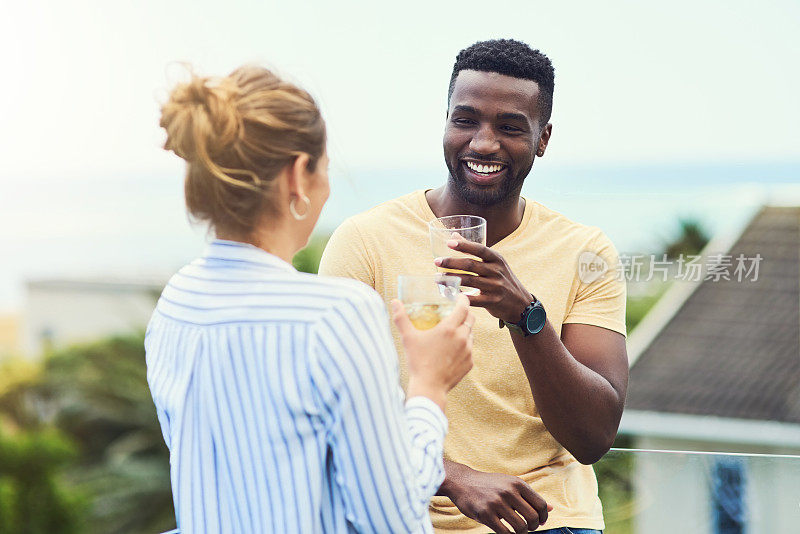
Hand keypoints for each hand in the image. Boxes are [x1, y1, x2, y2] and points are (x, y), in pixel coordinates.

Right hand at [392, 294, 473, 409]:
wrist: (429, 387)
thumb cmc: (418, 361)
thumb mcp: (408, 338)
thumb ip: (401, 318)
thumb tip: (394, 301)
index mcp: (449, 328)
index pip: (463, 307)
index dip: (463, 300)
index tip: (460, 297)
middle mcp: (462, 337)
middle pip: (471, 319)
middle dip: (465, 313)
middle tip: (456, 313)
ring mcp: (468, 350)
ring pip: (471, 334)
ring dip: (465, 330)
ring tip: (453, 333)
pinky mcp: (470, 362)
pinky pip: (470, 349)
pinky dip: (464, 346)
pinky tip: (452, 350)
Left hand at [434, 237, 532, 323]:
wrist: (520, 303)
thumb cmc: (502, 279)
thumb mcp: (494, 262)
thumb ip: (475, 250)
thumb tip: (453, 235)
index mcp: (497, 259)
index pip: (480, 249)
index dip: (464, 245)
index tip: (449, 243)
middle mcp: (497, 271)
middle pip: (471, 265)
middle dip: (451, 263)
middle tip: (436, 262)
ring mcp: (495, 287)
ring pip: (469, 281)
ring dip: (451, 279)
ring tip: (437, 278)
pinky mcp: (492, 302)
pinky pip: (473, 299)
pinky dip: (459, 296)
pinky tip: (448, 293)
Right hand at [441, 463, 551, 533]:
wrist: (462, 482)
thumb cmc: (489, 485)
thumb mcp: (510, 484)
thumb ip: (529, 496)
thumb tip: (551, 508)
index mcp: (517, 483)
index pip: (540, 504)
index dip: (543, 517)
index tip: (539, 522)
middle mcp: (509, 492)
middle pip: (533, 517)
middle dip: (534, 527)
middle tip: (528, 528)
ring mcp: (497, 503)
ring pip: (521, 527)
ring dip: (522, 533)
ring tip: (518, 531)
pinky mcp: (486, 514)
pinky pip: (505, 532)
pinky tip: (507, 533)